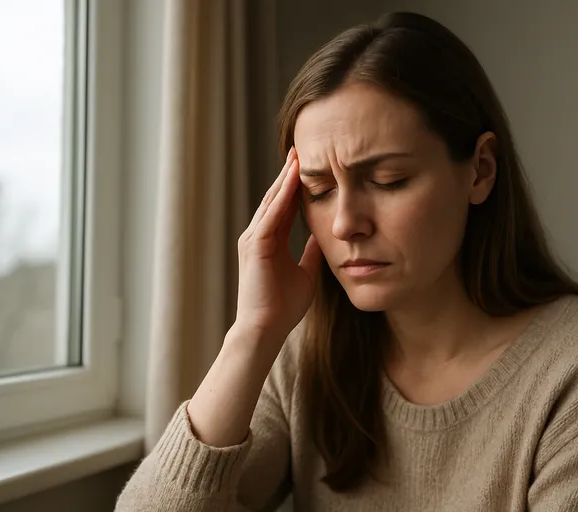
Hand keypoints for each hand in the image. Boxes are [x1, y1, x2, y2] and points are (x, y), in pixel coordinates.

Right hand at [233, 147, 322, 347]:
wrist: (265, 329)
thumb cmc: (283, 308)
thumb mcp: (305, 273)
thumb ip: (311, 253)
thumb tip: (323, 237)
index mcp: (269, 242)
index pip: (283, 207)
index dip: (294, 186)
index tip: (307, 167)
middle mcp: (258, 236)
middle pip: (274, 198)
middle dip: (288, 174)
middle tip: (299, 149)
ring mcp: (253, 239)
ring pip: (271, 201)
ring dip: (285, 178)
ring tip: (297, 156)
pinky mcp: (255, 246)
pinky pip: (271, 215)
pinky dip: (282, 196)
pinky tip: (293, 179)